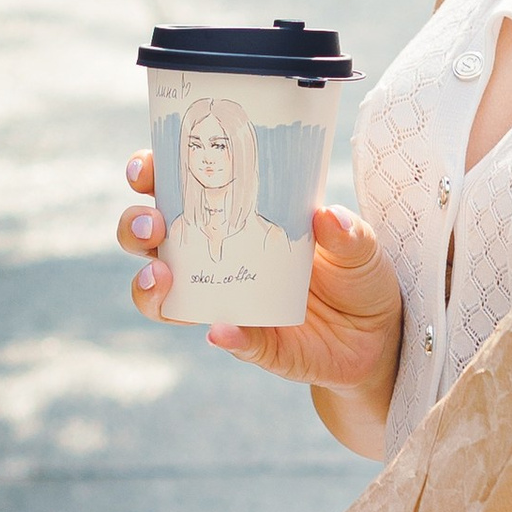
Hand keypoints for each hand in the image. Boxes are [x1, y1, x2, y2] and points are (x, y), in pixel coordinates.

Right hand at [119, 153, 405, 441]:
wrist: (377, 336)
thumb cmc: (357, 275)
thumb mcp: (361, 245)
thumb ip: (348, 232)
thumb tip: (326, 216)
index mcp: (233, 215)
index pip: (177, 189)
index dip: (149, 175)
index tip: (144, 168)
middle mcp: (214, 258)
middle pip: (148, 241)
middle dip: (134, 227)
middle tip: (152, 223)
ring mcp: (224, 302)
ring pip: (162, 298)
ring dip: (148, 288)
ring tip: (162, 277)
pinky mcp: (250, 342)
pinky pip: (227, 339)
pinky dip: (223, 335)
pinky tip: (222, 329)